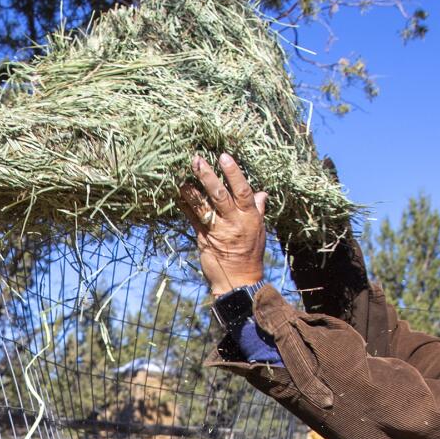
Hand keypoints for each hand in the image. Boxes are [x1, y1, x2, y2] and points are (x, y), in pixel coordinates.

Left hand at [176, 153, 267, 293]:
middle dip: (207, 176)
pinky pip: (192, 219)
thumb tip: (262, 193)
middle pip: (219, 195)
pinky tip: (177, 195)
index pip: (242, 190)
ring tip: (181, 176)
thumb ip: (258, 210)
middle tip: (196, 160)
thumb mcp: (259, 231)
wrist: (238, 281)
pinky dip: (185, 206)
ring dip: (191, 190)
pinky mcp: (203, 238)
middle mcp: (233, 222)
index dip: (233, 173)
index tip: (224, 156)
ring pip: (203, 206)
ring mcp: (217, 230)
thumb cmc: (250, 254)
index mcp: (249, 217)